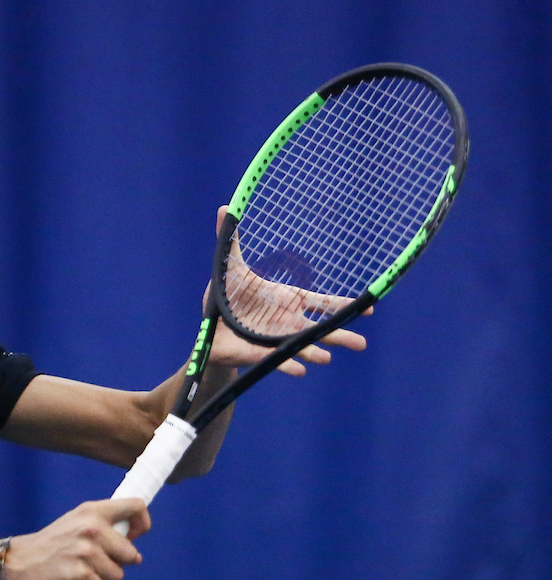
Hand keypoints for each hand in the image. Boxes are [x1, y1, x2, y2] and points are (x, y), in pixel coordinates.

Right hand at [2, 498, 148, 579]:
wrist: (19, 563)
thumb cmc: (52, 543)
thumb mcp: (76, 521)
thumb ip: (105, 525)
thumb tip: (135, 546)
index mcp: (92, 511)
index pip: (136, 506)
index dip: (142, 523)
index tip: (134, 535)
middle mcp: (92, 530)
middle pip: (132, 554)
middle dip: (117, 562)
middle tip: (92, 560)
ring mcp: (87, 554)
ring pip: (118, 575)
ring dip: (102, 577)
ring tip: (79, 569)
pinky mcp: (82, 578)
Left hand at [207, 206, 367, 376]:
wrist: (210, 328)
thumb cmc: (227, 298)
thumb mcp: (230, 268)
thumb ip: (231, 241)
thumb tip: (226, 208)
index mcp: (289, 301)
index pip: (322, 303)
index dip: (343, 306)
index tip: (368, 308)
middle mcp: (288, 323)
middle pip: (320, 330)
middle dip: (339, 335)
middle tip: (360, 344)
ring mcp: (276, 341)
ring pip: (302, 348)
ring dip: (314, 353)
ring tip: (326, 358)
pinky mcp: (260, 355)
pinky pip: (277, 362)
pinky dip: (288, 366)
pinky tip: (300, 371)